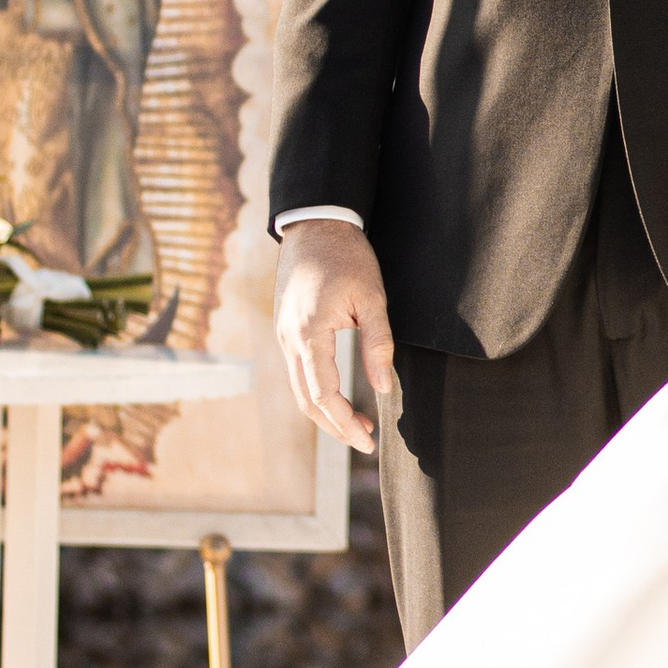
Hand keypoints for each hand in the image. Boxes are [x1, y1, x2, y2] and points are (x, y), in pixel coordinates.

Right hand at [274, 218, 396, 451]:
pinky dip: (315, 392)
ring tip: (356, 425)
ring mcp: (282, 335)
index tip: (368, 441)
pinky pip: (297, 371)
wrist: (314, 225)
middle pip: (306, 400)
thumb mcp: (371, 298)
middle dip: (335, 426)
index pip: (324, 395)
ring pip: (298, 388)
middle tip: (364, 442)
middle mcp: (288, 340)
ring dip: (325, 412)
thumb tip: (384, 387)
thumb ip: (377, 344)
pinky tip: (337, 398)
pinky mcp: (285, 329)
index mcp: (309, 334)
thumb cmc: (346, 256)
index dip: (345, 423)